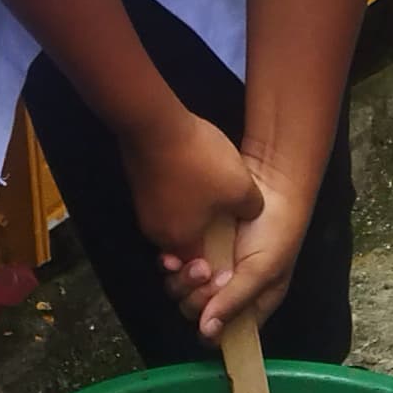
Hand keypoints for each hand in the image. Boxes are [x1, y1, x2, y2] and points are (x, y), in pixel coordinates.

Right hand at [121, 107, 259, 270]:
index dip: (214, 267)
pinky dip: (182, 199)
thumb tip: (251, 212)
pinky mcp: (140, 186)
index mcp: (179, 240)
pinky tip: (197, 181)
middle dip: (203, 240)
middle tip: (223, 227)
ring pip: (174, 223)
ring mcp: (145, 208)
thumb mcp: (241, 188)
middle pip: (183, 247)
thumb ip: (251, 209)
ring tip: (213, 202)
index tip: (229, 257)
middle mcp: (156, 232)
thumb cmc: (199, 162)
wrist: (155, 124)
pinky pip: (166, 203)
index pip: (197, 268)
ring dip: (193, 217)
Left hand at [163, 153, 317, 341]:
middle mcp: (224, 291)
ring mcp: (205, 269)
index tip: (213, 313)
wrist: (269, 184)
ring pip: (180, 292)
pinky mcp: (189, 248)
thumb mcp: (264, 271)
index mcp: (248, 304)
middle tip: (213, 274)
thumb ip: (236, 302)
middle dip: (199, 299)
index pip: (222, 334)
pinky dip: (170, 265)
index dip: (213, 328)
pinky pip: (171, 267)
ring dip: (184, 282)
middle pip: (196, 312)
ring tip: (201, 263)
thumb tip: (207, 333)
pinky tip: (174, 258)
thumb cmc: (278, 232)